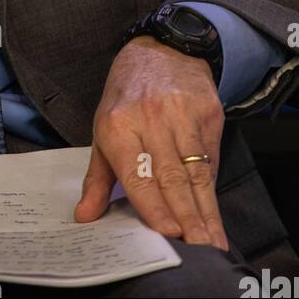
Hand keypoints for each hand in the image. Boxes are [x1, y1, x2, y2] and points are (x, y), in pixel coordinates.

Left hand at [74, 36, 228, 249]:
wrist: (161, 50)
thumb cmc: (127, 97)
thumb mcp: (103, 130)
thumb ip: (97, 178)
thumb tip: (84, 216)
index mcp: (118, 125)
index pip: (137, 173)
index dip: (154, 205)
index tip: (168, 233)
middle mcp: (150, 118)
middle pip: (171, 176)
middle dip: (186, 217)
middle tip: (198, 249)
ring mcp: (181, 114)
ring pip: (195, 171)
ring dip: (205, 209)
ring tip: (213, 241)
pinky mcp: (207, 111)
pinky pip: (210, 156)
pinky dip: (213, 186)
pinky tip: (214, 210)